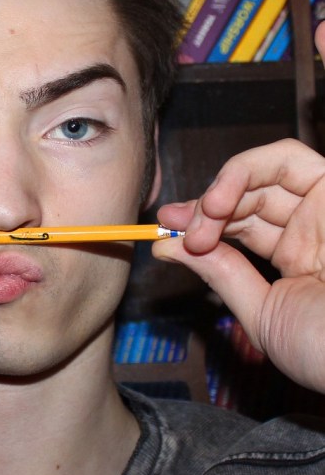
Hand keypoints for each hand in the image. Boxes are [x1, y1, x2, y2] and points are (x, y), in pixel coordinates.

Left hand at [153, 139, 324, 392]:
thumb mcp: (263, 314)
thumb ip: (220, 274)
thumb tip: (166, 247)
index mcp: (299, 257)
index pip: (240, 225)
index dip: (201, 224)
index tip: (165, 235)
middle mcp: (313, 227)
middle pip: (247, 196)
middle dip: (204, 208)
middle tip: (173, 224)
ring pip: (263, 171)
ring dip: (220, 189)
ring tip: (201, 217)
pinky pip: (288, 159)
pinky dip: (244, 170)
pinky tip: (217, 201)